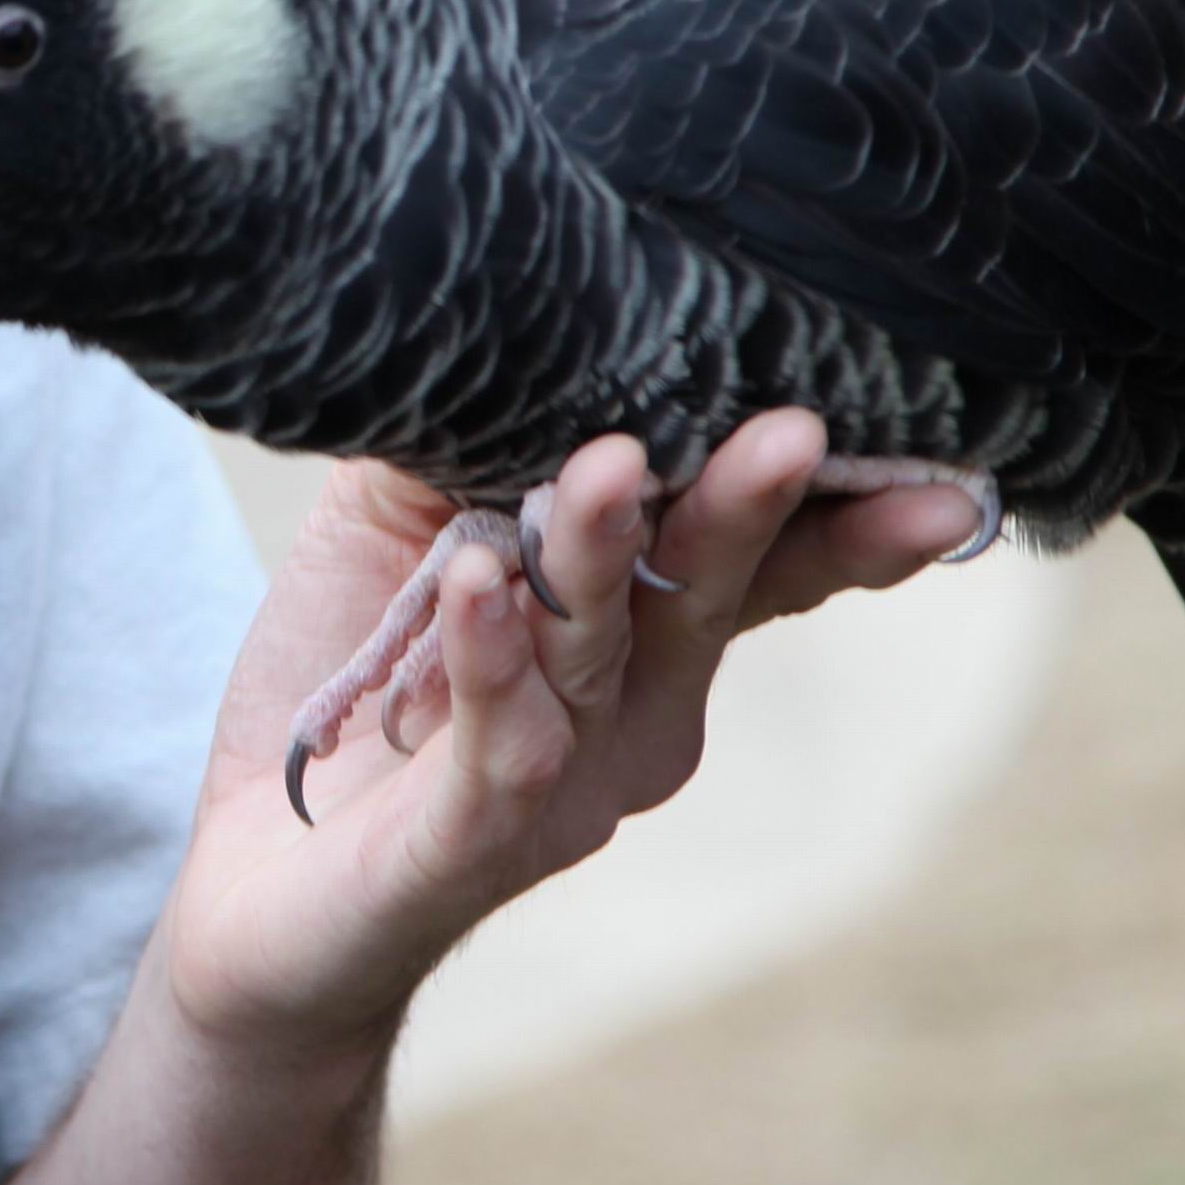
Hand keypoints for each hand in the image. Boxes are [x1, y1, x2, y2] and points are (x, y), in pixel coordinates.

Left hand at [156, 413, 982, 1073]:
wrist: (251, 882)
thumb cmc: (348, 682)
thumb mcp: (405, 524)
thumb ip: (475, 438)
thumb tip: (522, 302)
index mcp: (641, 630)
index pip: (763, 558)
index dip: (844, 513)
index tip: (933, 460)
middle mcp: (629, 708)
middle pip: (706, 590)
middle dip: (755, 511)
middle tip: (798, 432)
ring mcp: (560, 776)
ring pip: (596, 650)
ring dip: (598, 550)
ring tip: (607, 464)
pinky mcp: (467, 836)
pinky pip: (494, 740)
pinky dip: (486, 657)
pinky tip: (476, 584)